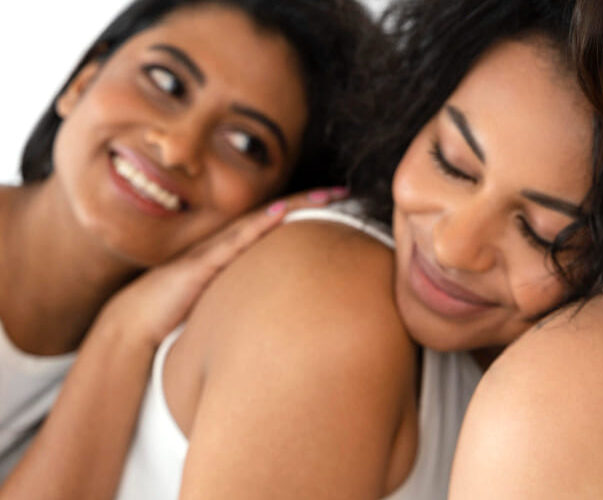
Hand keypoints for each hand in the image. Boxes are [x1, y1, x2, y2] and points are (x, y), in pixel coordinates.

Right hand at [95, 187, 348, 348]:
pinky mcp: (202, 264)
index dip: (308, 210)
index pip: (278, 223)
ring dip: (294, 206)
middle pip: (276, 215)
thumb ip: (252, 294)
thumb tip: (287, 306)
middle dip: (311, 201)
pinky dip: (258, 226)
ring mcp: (215, 250)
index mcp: (236, 250)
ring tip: (325, 195)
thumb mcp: (227, 299)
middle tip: (346, 191)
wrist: (138, 320)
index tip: (340, 202)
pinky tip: (279, 214)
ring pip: (261, 220)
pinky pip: (235, 241)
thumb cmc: (182, 310)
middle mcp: (228, 243)